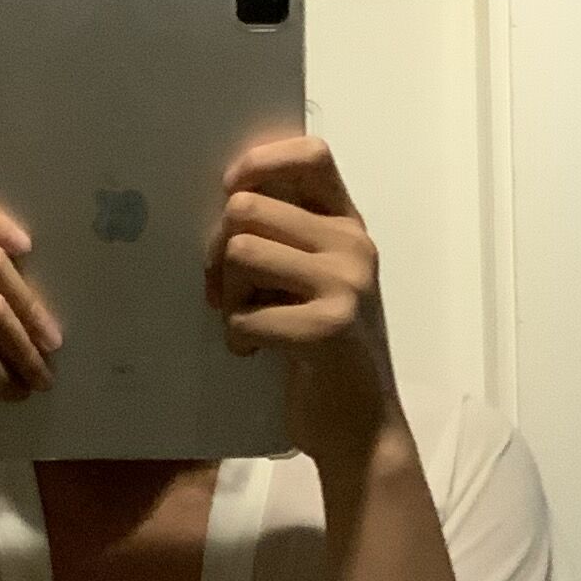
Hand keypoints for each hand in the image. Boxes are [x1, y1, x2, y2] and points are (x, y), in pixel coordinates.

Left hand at [208, 135, 402, 477]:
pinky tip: (256, 352)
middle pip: (248, 208)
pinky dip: (238, 338)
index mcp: (349, 225)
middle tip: (226, 289)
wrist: (361, 427)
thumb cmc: (324, 352)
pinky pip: (245, 313)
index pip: (311, 153)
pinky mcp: (328, 328)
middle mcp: (354, 245)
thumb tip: (220, 203)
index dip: (258, 162)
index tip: (230, 192)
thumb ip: (285, 237)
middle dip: (219, 251)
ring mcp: (346, 284)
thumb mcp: (314, 281)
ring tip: (247, 323)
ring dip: (227, 296)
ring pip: (240, 253)